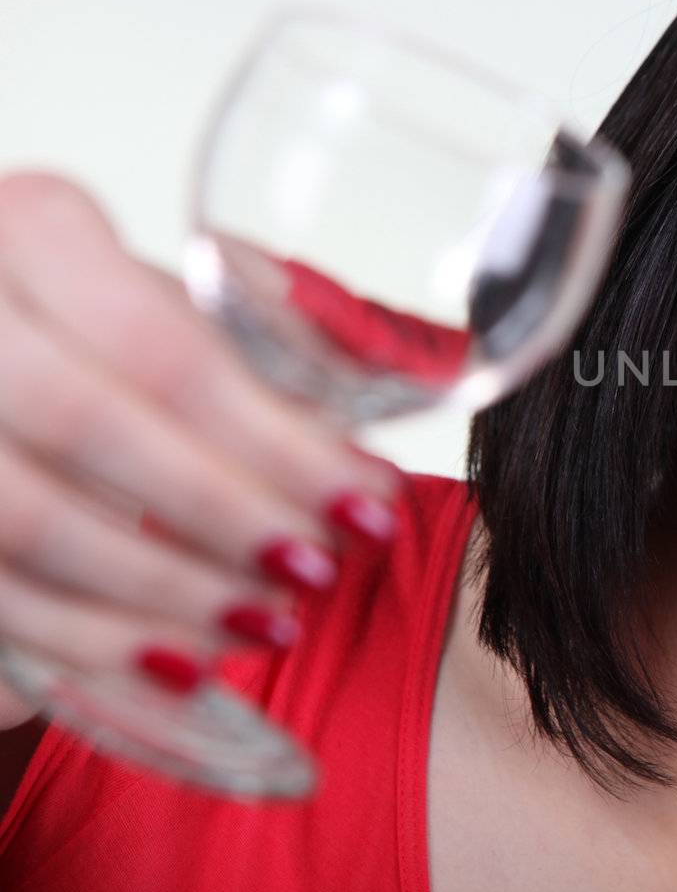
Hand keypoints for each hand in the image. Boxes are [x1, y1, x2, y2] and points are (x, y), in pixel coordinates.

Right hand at [0, 170, 402, 727]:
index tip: (367, 502)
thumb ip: (259, 338)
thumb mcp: (157, 298)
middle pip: (91, 426)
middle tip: (317, 570)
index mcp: (31, 227)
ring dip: (160, 591)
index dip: (274, 440)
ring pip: (23, 522)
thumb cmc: (81, 324)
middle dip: (224, 516)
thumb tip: (422, 382)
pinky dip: (85, 643)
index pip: (162, 343)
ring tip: (265, 623)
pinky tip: (177, 664)